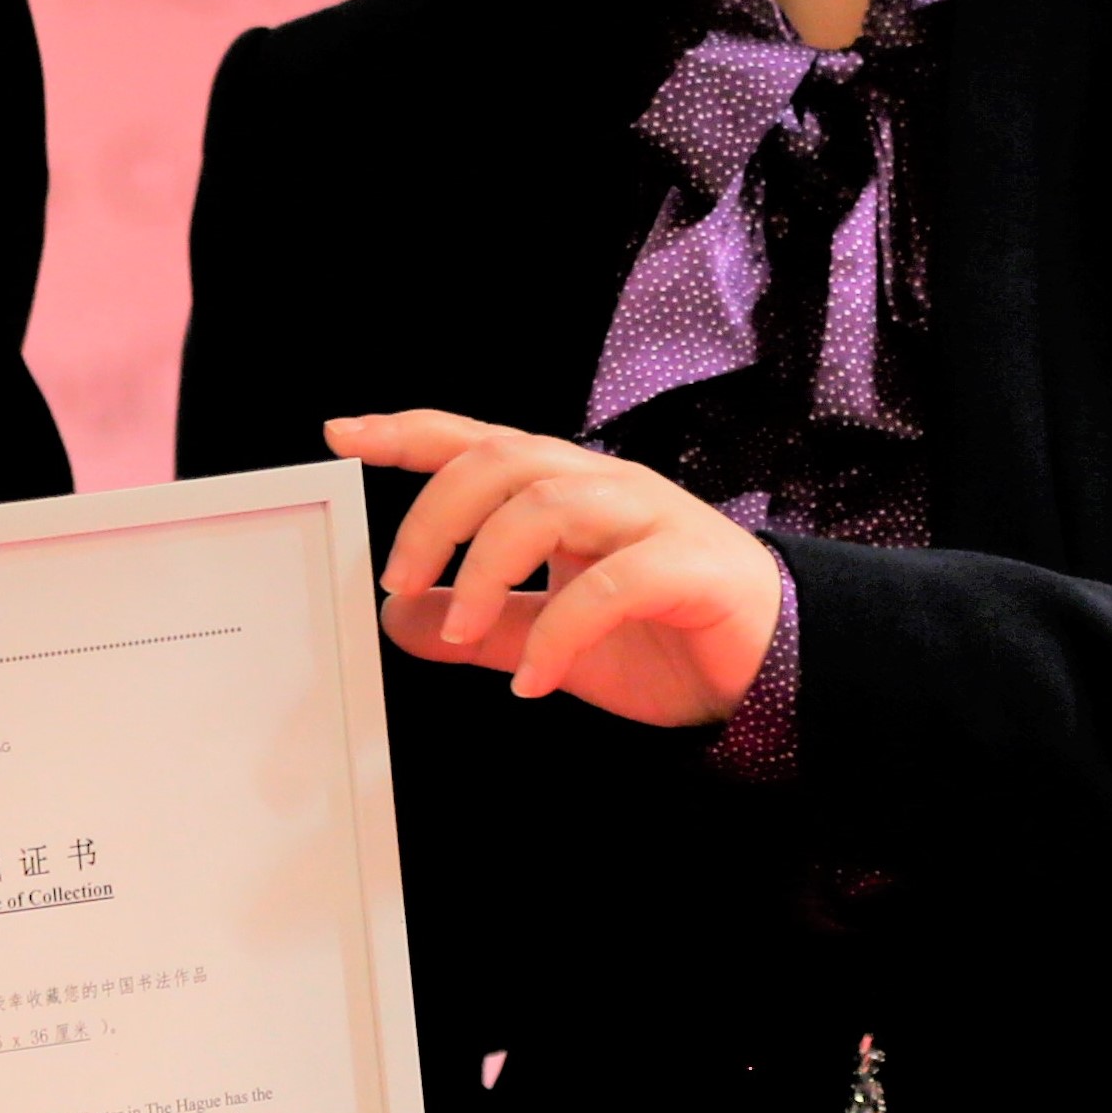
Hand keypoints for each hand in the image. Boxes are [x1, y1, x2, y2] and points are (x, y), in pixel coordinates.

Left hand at [327, 407, 777, 731]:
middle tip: (398, 580)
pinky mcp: (692, 568)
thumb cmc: (661, 637)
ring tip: (460, 631)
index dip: (409, 432)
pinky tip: (533, 680)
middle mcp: (606, 487)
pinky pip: (614, 584)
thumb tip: (395, 619)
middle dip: (436, 516)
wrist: (771, 670)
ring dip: (489, 568)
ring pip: (551, 503)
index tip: (340, 432)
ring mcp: (653, 520)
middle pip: (503, 461)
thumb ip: (479, 623)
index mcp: (567, 489)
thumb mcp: (549, 637)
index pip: (478, 443)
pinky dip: (561, 631)